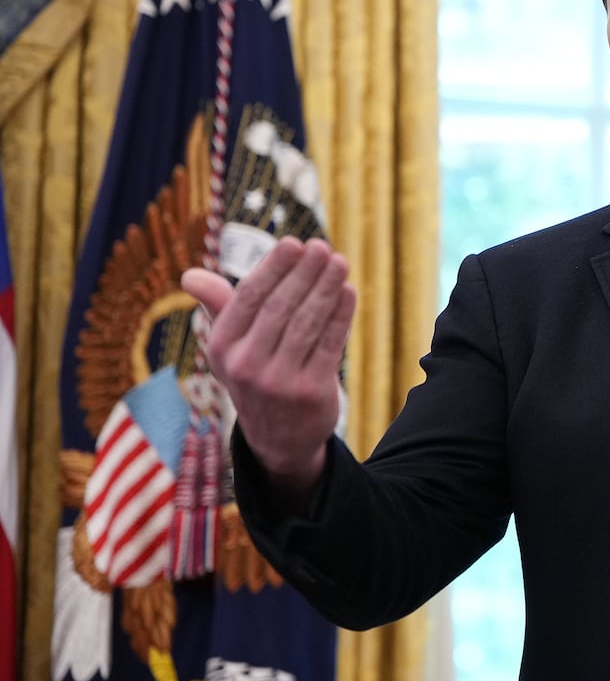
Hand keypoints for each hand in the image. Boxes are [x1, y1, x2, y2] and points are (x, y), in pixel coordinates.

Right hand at [180, 237, 356, 501]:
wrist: (278, 437)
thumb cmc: (254, 373)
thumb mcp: (230, 346)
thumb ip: (219, 306)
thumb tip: (189, 276)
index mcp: (223, 347)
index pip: (249, 298)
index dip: (274, 268)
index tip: (294, 243)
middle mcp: (246, 365)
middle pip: (281, 308)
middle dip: (304, 273)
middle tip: (322, 247)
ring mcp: (279, 381)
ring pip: (307, 324)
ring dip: (326, 289)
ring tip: (340, 262)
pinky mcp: (310, 392)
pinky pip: (330, 345)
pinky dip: (341, 316)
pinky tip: (348, 292)